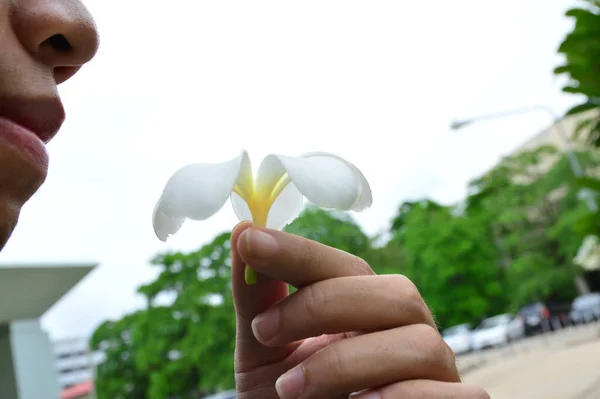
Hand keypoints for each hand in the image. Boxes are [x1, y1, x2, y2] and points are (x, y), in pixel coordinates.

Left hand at [231, 222, 488, 398]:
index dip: (301, 252)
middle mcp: (407, 331)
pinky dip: (400, 398)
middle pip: (395, 293)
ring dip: (345, 362)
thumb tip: (241, 231)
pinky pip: (453, 395)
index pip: (346, 267)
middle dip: (323, 305)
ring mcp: (436, 372)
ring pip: (418, 343)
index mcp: (366, 310)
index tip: (251, 242)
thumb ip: (258, 299)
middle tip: (264, 330)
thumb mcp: (263, 354)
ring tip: (290, 390)